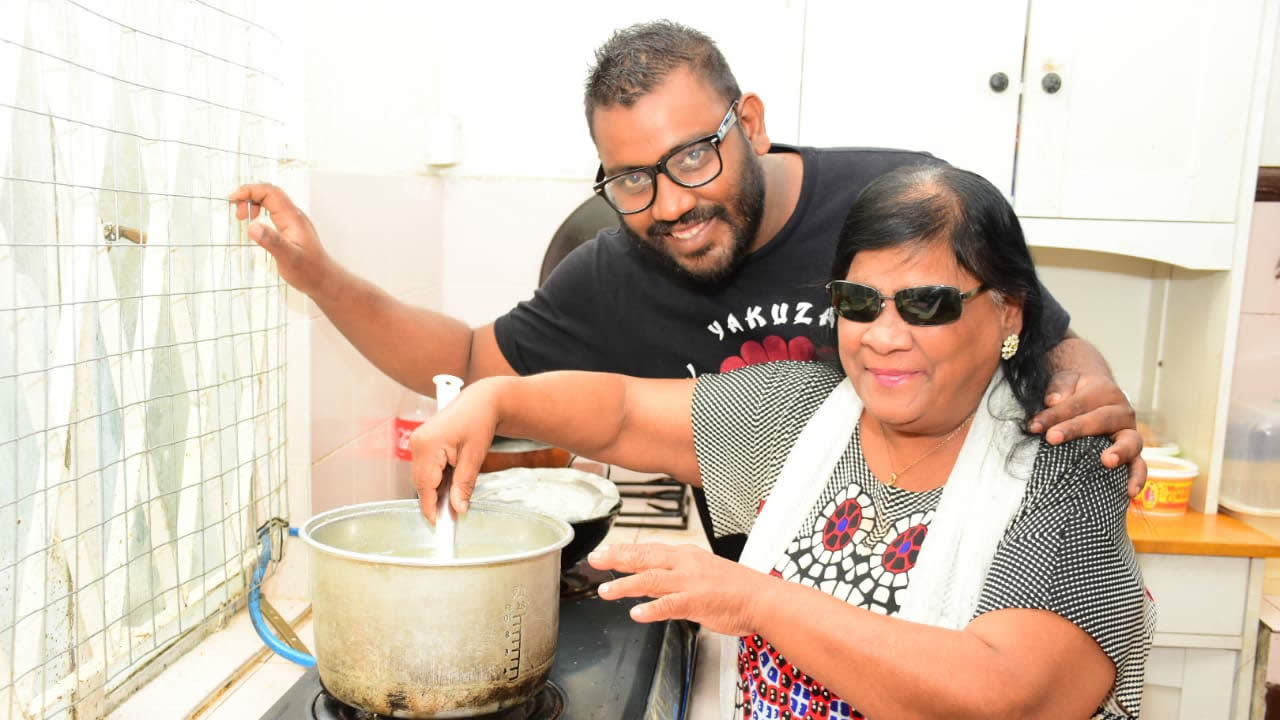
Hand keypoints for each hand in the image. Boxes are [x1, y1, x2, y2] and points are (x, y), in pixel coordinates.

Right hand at [229, 183, 331, 296]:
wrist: (323, 280)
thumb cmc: (309, 271)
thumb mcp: (288, 258)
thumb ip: (271, 241)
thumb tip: (252, 226)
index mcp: (293, 218)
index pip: (270, 192)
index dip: (250, 191)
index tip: (233, 199)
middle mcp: (294, 216)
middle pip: (270, 192)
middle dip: (249, 196)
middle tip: (238, 214)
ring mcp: (293, 221)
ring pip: (272, 200)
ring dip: (254, 203)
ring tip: (243, 217)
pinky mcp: (291, 227)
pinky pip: (274, 210)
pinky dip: (260, 211)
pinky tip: (255, 223)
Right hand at [408, 380, 502, 522]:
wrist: (481, 401)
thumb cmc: (480, 422)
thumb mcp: (475, 457)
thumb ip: (464, 485)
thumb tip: (458, 509)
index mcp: (428, 445)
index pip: (425, 486)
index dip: (432, 508)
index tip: (440, 526)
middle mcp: (417, 443)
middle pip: (422, 483)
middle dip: (437, 501)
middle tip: (454, 517)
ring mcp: (418, 442)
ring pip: (424, 477)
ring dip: (438, 490)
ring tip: (457, 499)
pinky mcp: (423, 443)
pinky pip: (427, 468)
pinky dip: (438, 479)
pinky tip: (452, 484)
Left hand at [589, 542, 776, 636]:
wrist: (762, 598)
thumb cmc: (735, 589)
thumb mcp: (702, 572)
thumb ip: (675, 577)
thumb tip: (652, 583)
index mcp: (686, 555)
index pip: (649, 549)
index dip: (624, 549)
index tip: (604, 550)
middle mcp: (685, 564)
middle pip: (644, 557)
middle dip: (617, 557)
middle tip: (594, 559)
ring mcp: (690, 582)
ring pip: (651, 579)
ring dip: (626, 584)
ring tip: (605, 590)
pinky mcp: (698, 601)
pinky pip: (671, 605)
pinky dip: (652, 608)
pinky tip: (637, 613)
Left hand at [1029, 371, 1144, 497]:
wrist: (1096, 390)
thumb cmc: (1075, 390)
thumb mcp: (1066, 381)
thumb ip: (1059, 388)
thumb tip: (1052, 400)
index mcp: (1104, 391)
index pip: (1076, 403)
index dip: (1053, 415)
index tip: (1033, 426)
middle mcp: (1122, 411)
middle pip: (1101, 419)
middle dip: (1075, 429)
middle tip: (1052, 438)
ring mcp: (1130, 432)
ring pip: (1131, 441)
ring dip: (1120, 452)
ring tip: (1107, 462)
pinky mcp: (1133, 451)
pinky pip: (1139, 465)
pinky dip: (1137, 478)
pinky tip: (1130, 492)